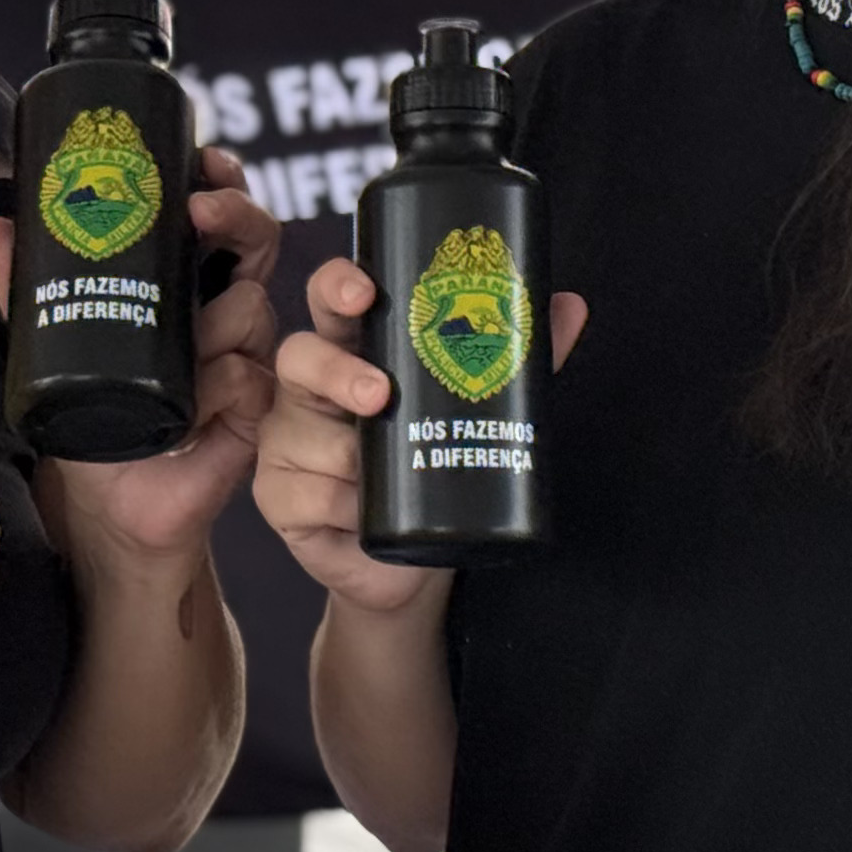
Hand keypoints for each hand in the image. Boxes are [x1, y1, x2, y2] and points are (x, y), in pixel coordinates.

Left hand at [0, 149, 282, 563]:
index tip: (203, 159)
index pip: (218, 217)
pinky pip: (247, 377)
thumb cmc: (94, 420)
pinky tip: (192, 407)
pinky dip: (217, 386)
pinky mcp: (254, 408)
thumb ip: (27, 291)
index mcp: (185, 285)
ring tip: (179, 350)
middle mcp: (221, 311)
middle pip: (255, 241)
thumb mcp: (55, 347)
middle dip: (237, 213)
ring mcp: (244, 357)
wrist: (111, 504)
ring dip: (212, 322)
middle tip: (202, 210)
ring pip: (251, 308)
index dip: (221, 181)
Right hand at [257, 256, 585, 617]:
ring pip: (301, 434)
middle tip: (381, 395)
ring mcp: (289, 442)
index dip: (338, 286)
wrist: (415, 564)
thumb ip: (516, 358)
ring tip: (377, 476)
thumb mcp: (475, 409)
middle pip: (300, 355)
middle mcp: (312, 390)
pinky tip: (358, 513)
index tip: (365, 292)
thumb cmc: (435, 469)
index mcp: (354, 352)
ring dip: (346, 457)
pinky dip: (337, 505)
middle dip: (335, 369)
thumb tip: (571, 306)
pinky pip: (302, 495)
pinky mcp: (280, 498)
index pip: (332, 301)